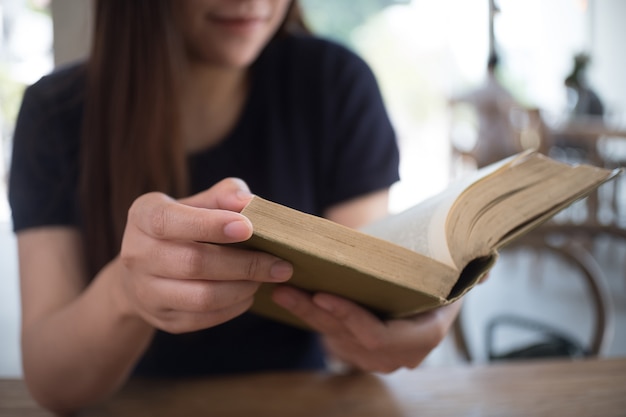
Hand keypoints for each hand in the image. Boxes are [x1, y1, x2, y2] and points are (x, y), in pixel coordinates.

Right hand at [117, 178, 292, 333]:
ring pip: (201, 296)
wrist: (144, 271)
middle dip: (245, 264)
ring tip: (266, 278)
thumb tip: (249, 201)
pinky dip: (234, 307)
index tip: (248, 227)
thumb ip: (223, 196)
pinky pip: (204, 317)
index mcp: (143, 216)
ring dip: (243, 288)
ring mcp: (146, 292)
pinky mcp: (162, 319)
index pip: (170, 221)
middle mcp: (136, 254)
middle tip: (280, 264)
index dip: (210, 225)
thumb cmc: (182, 227)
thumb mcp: (195, 203)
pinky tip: (249, 293)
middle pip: (194, 263)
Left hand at [272, 286, 461, 372]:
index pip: (380, 336)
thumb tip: (486, 268)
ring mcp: (375, 357)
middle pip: (348, 337)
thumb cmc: (435, 275)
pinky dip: (309, 318)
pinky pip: (328, 336)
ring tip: (281, 289)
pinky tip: (289, 298)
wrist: (419, 284)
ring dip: (305, 315)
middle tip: (287, 288)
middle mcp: (398, 355)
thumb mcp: (455, 274)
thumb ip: (471, 273)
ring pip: (333, 337)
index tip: (323, 294)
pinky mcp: (357, 351)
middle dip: (315, 313)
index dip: (350, 318)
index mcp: (423, 338)